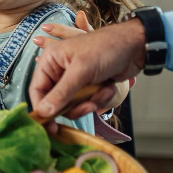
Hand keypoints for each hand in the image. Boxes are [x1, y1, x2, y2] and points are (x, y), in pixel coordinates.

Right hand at [29, 18, 145, 122]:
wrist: (135, 46)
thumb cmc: (105, 49)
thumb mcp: (81, 71)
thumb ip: (61, 93)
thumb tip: (43, 112)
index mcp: (50, 61)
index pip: (37, 90)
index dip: (43, 108)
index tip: (50, 126)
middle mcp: (59, 71)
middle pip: (56, 101)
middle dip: (74, 105)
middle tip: (88, 106)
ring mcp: (75, 79)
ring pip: (73, 104)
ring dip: (89, 101)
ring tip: (102, 92)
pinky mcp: (89, 86)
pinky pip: (87, 101)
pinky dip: (99, 97)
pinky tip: (108, 86)